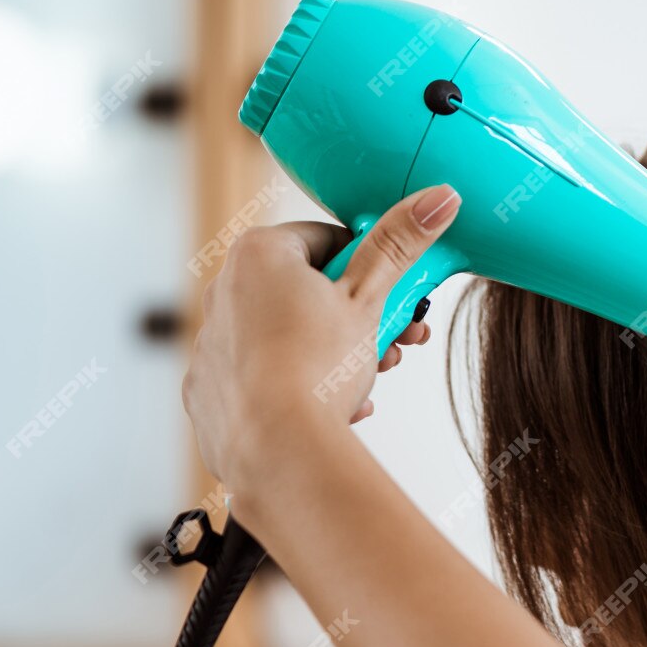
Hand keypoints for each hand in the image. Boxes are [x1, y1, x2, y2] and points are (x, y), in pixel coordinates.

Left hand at [182, 184, 457, 493]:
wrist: (278, 448)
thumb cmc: (318, 366)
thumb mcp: (372, 297)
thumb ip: (400, 243)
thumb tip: (438, 198)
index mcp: (258, 254)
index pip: (327, 240)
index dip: (370, 266)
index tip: (394, 293)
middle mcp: (223, 289)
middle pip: (308, 289)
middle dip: (360, 316)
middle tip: (395, 340)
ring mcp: (211, 343)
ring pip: (288, 335)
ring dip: (336, 353)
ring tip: (369, 378)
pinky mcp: (208, 390)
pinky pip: (264, 378)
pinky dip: (298, 387)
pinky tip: (335, 406)